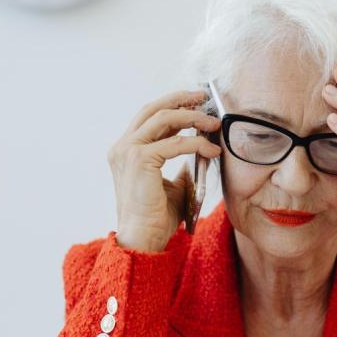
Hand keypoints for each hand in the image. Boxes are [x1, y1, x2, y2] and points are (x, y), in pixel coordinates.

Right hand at [107, 89, 221, 251]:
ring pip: (164, 119)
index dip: (173, 104)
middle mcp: (123, 147)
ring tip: (213, 123)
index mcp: (126, 150)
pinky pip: (175, 143)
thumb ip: (181, 166)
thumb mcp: (173, 185)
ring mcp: (128, 152)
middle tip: (203, 98)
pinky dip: (197, 143)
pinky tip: (212, 149)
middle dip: (181, 99)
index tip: (195, 101)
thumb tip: (199, 151)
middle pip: (153, 109)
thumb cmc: (156, 216)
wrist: (143, 239)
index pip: (149, 117)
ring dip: (193, 117)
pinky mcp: (139, 160)